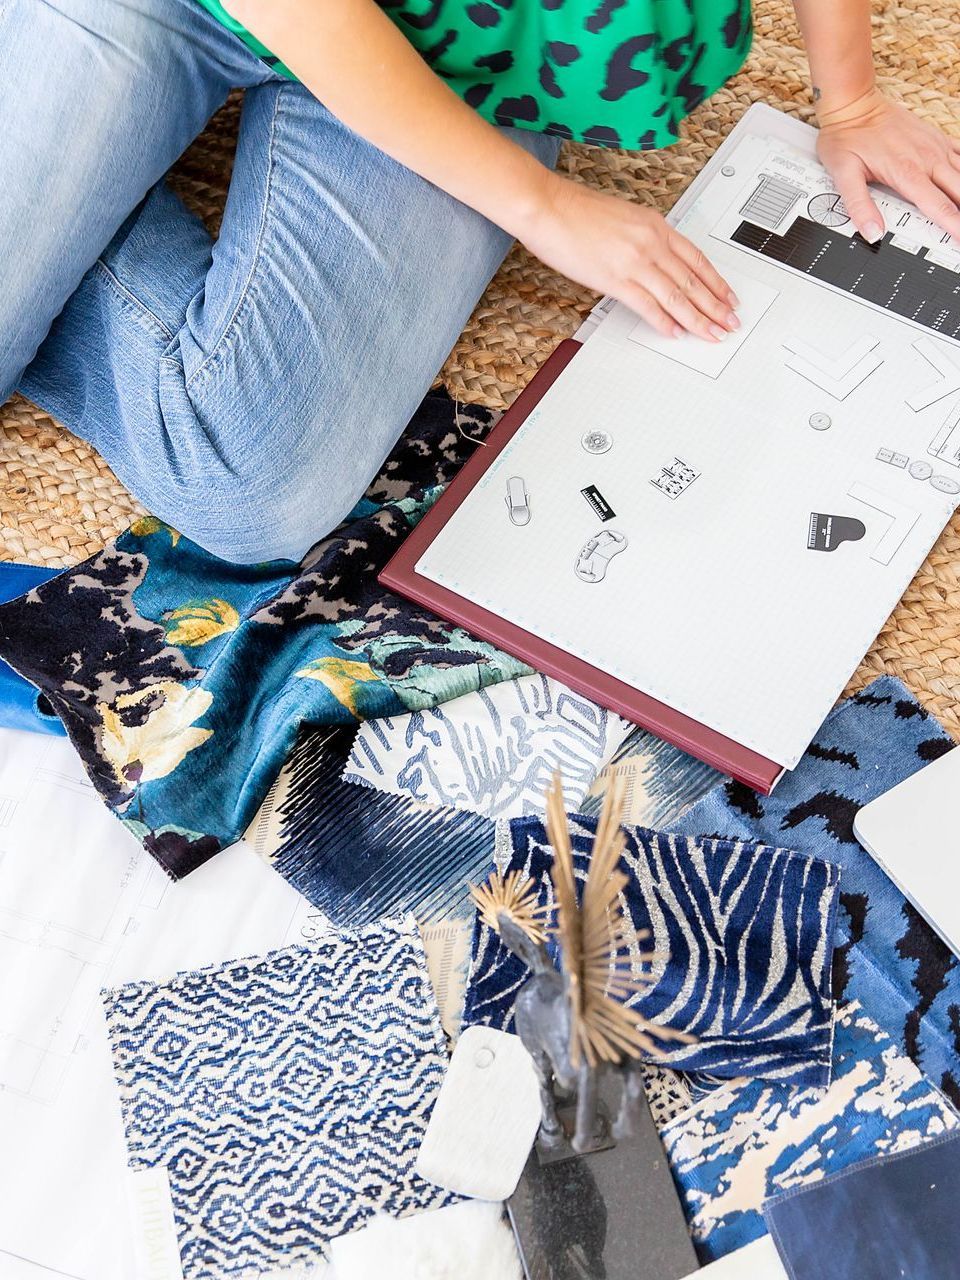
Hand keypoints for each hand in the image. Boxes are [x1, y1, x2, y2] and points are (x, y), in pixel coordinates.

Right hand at [518, 174, 739, 340]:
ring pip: (677, 296)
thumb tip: (656, 259)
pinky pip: (648, 305)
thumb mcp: (624, 217)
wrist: (549, 207)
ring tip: (712, 333)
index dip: (717, 282)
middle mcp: (651, 242)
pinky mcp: (615, 279)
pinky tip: (675, 333)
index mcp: (656, 225)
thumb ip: (645, 237)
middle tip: (730, 323)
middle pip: (693, 280)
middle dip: (715, 306)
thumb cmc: (577, 211)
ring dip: (698, 319)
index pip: (697, 259)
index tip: (728, 297)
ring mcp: (635, 262)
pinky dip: (664, 322)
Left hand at [816, 88, 959, 242]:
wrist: (854, 104)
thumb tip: (872, 233)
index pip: (939, 208)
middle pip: (959, 192)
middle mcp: (927, 159)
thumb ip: (859, 206)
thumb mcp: (843, 175)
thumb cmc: (846, 138)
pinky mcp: (936, 137)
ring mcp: (935, 147)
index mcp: (908, 173)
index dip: (955, 228)